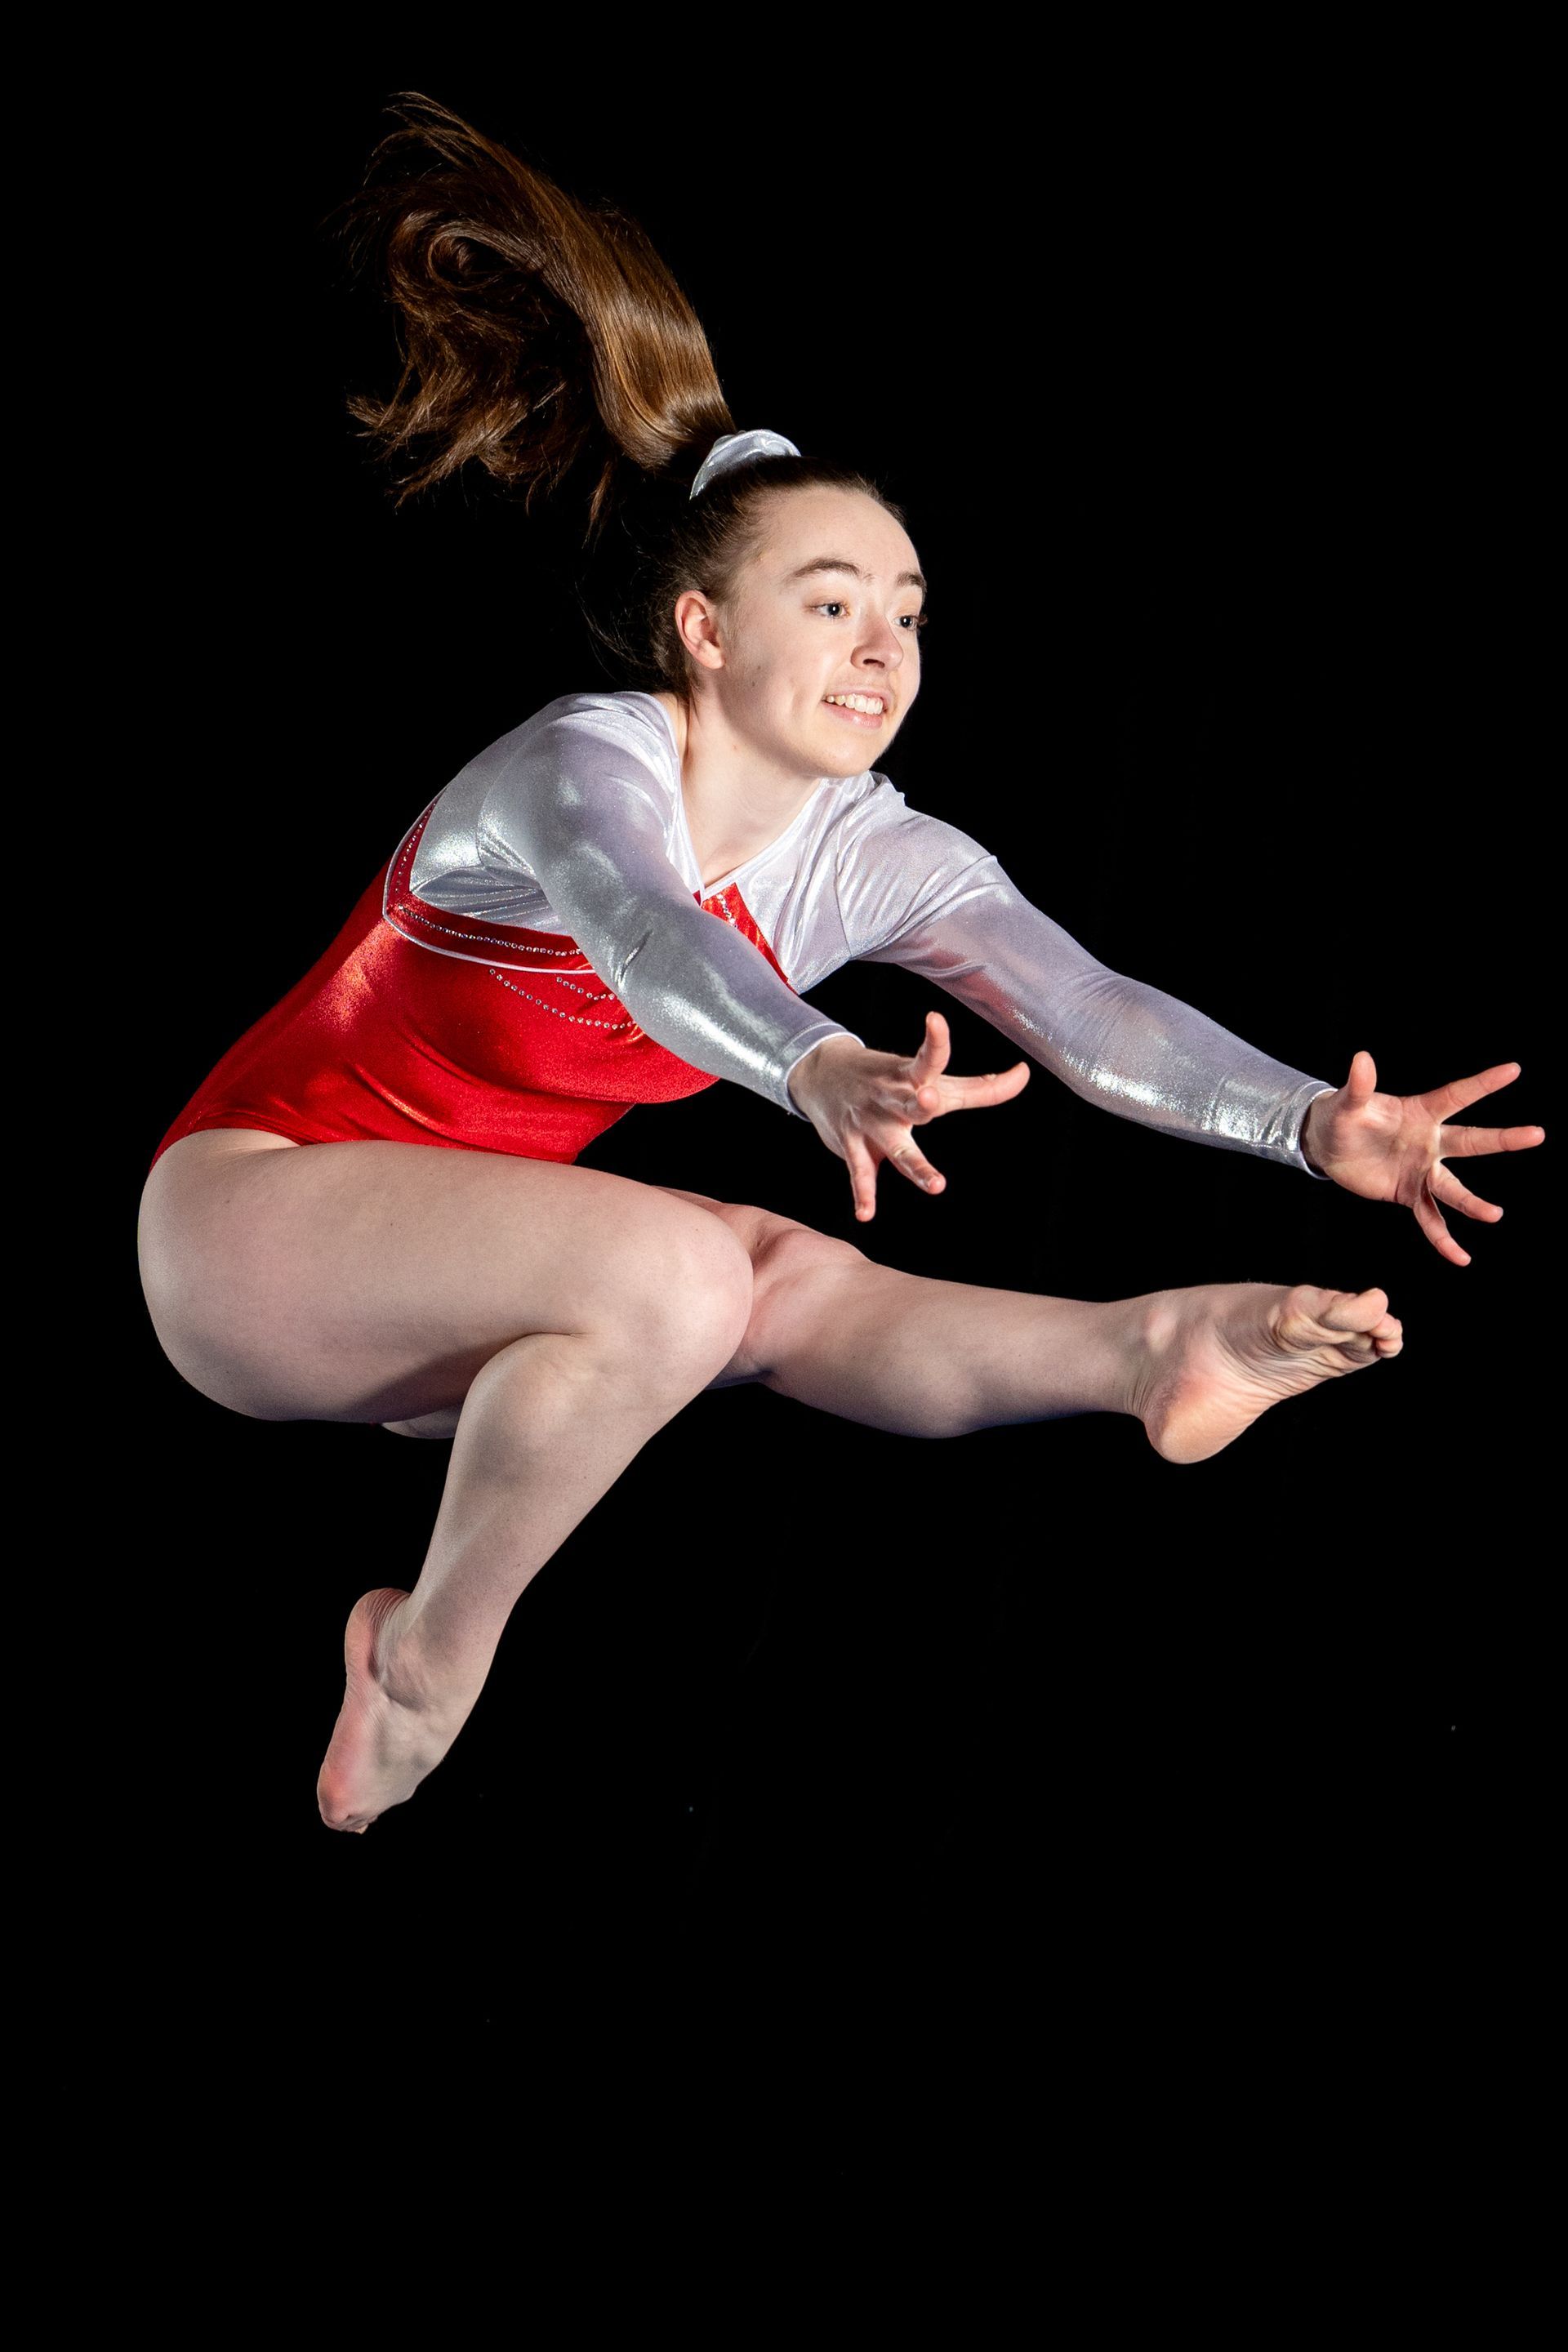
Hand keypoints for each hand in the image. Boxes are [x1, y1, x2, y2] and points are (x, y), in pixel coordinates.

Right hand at [789, 1009, 1029, 1222]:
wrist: (819, 1075)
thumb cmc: (885, 1079)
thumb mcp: (923, 1076)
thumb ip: (976, 1086)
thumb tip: (1022, 1076)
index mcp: (911, 1077)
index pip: (930, 1059)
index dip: (938, 1043)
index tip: (943, 1025)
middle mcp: (891, 1098)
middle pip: (912, 1102)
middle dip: (922, 1101)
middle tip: (932, 1098)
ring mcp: (870, 1123)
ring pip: (896, 1147)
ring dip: (915, 1164)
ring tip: (936, 1183)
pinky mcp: (852, 1144)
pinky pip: (860, 1173)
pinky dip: (863, 1194)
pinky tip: (866, 1214)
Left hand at [1301, 1049, 1544, 1265]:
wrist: (1329, 1148)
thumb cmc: (1341, 1118)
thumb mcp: (1346, 1103)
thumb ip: (1359, 1086)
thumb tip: (1361, 1058)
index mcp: (1420, 1112)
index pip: (1456, 1096)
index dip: (1483, 1083)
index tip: (1513, 1069)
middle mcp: (1429, 1141)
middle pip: (1471, 1141)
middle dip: (1503, 1140)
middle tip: (1537, 1134)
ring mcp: (1422, 1170)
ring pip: (1453, 1189)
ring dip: (1472, 1203)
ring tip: (1495, 1215)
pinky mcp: (1409, 1194)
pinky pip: (1430, 1219)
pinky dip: (1443, 1239)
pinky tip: (1460, 1257)